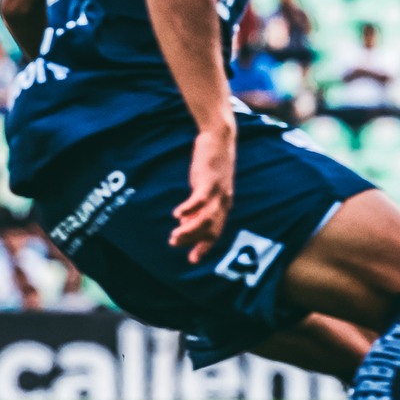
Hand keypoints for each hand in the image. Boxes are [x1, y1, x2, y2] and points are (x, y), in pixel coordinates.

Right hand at [169, 123, 235, 263]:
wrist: (219, 140)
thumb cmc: (210, 166)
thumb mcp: (204, 189)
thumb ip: (198, 207)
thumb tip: (185, 224)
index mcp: (223, 205)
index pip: (216, 231)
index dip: (205, 246)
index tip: (192, 260)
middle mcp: (224, 201)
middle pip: (211, 228)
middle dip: (193, 240)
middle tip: (175, 244)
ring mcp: (219, 191)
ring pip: (206, 217)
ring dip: (190, 229)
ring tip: (174, 236)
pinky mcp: (210, 180)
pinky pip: (201, 199)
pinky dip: (190, 209)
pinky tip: (177, 215)